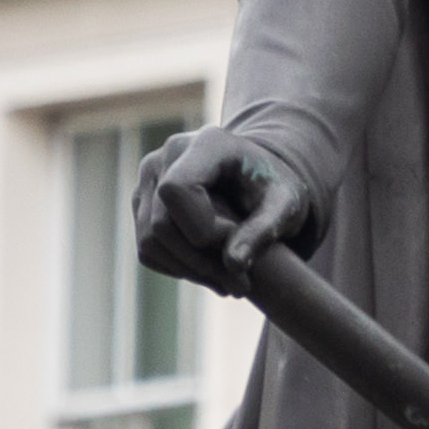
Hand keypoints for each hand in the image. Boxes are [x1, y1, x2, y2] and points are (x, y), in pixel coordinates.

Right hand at [134, 124, 321, 283]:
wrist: (257, 180)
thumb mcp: (286, 205)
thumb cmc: (274, 189)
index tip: (237, 245)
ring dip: (189, 270)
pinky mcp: (143, 202)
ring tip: (228, 283)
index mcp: (204, 144)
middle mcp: (166, 156)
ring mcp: (148, 179)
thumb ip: (264, 230)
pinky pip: (147, 247)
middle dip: (200, 260)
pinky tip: (210, 273)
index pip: (176, 189)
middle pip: (161, 222)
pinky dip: (177, 268)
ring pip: (149, 240)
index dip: (200, 227)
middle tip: (239, 284)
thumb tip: (233, 265)